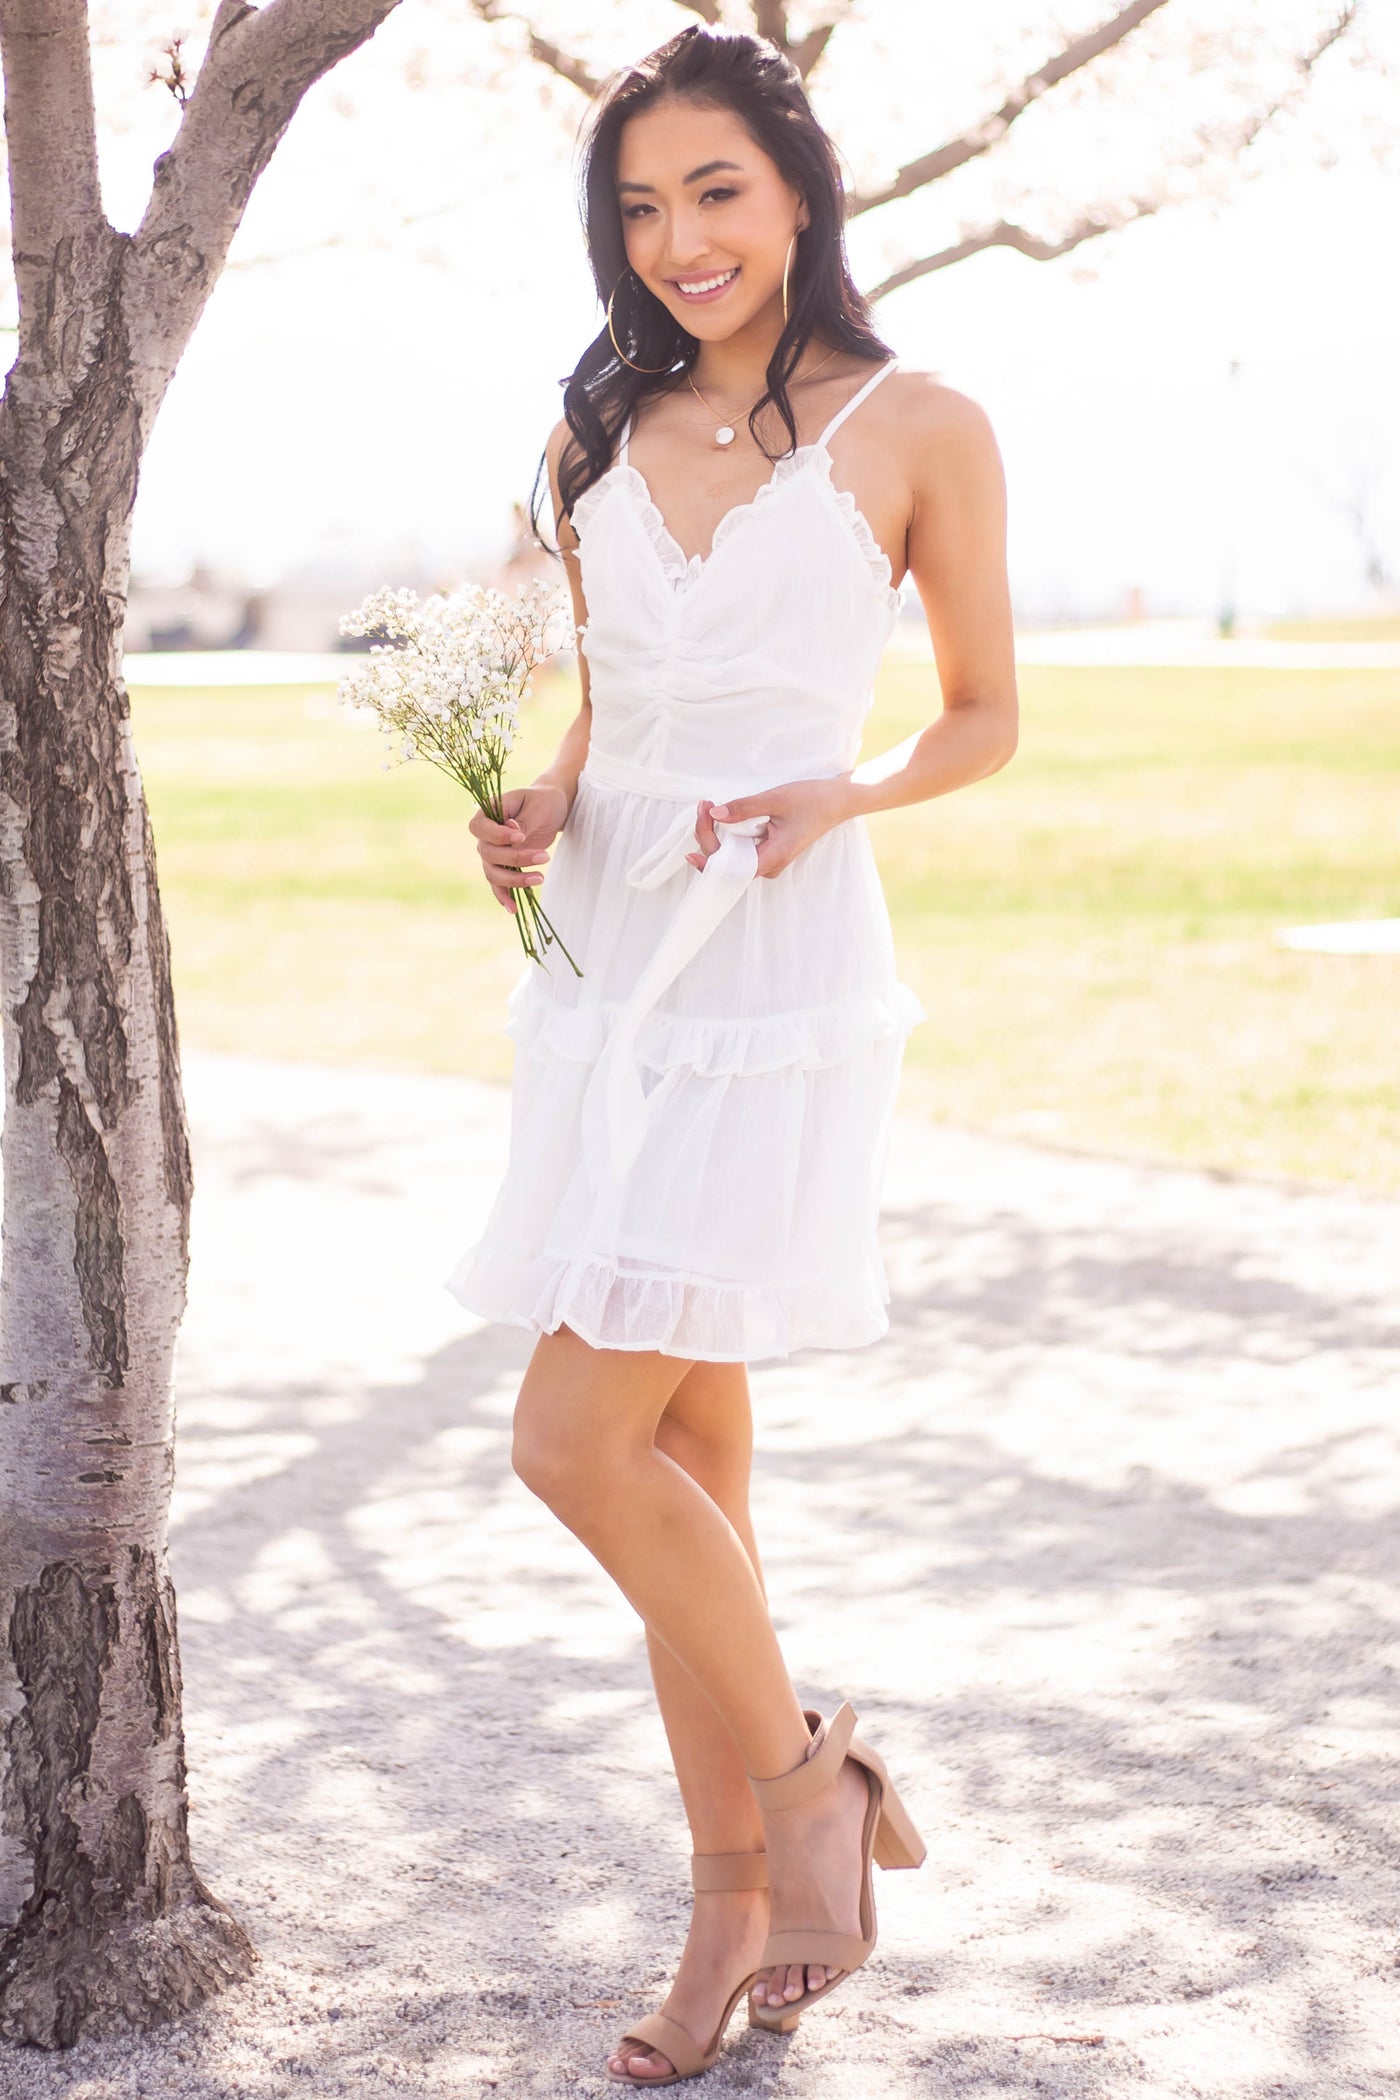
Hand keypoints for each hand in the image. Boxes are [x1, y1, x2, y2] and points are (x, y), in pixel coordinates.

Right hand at [470, 782, 568, 915]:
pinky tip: (513, 908)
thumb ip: (524, 820)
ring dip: (514, 880)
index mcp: (488, 811)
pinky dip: (504, 896)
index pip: (479, 828)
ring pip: (493, 872)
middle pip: (488, 854)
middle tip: (544, 857)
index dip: (497, 836)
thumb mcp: (538, 806)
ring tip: (540, 878)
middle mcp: (486, 834)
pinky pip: (498, 884)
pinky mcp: (504, 865)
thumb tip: (513, 832)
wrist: (552, 809)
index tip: (521, 837)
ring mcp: (493, 851)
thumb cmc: (544, 801)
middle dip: (515, 859)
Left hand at [684, 775, 854, 879]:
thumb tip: (715, 814)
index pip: (730, 868)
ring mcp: (768, 859)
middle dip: (708, 836)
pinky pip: (740, 848)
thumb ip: (744, 808)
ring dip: (715, 834)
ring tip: (707, 807)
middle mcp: (769, 864)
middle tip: (704, 805)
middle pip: (727, 863)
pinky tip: (718, 816)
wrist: (837, 801)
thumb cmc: (813, 800)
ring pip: (731, 856)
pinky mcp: (768, 850)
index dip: (708, 855)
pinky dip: (727, 833)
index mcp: (773, 858)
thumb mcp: (776, 799)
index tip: (695, 834)